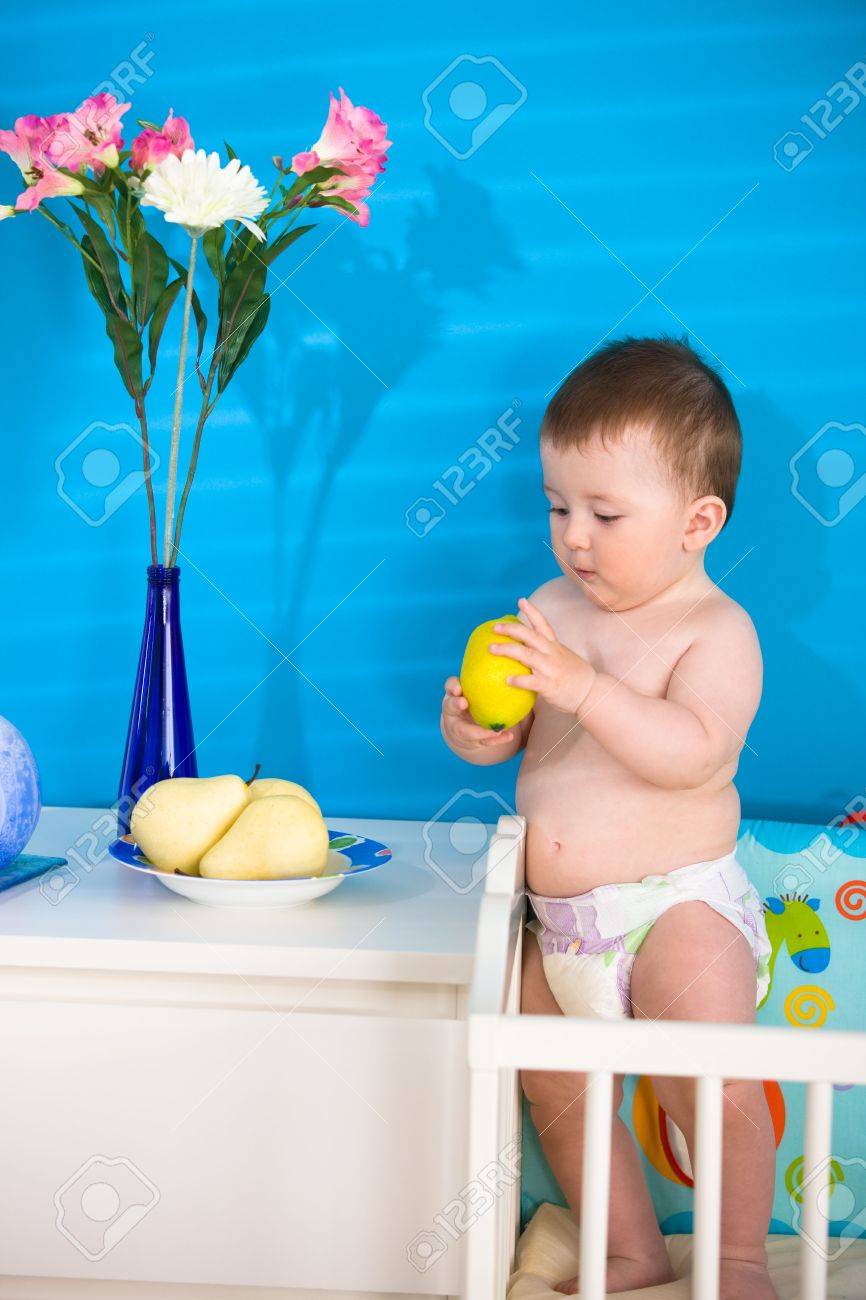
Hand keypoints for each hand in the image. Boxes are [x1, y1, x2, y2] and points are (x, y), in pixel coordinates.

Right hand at [440, 676, 519, 750]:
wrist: (466, 728)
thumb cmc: (475, 700)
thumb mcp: (476, 689)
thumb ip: (486, 677)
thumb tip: (511, 657)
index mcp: (454, 694)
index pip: (450, 686)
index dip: (452, 686)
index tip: (458, 687)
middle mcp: (453, 711)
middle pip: (449, 707)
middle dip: (455, 704)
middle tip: (463, 703)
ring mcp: (459, 727)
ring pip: (464, 731)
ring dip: (479, 730)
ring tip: (495, 730)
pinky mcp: (470, 741)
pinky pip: (483, 741)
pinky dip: (496, 739)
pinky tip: (509, 735)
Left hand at [490, 597, 596, 715]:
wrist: (592, 693)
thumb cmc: (575, 678)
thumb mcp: (564, 657)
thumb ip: (548, 652)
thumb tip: (528, 649)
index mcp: (555, 646)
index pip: (543, 624)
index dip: (532, 611)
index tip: (521, 600)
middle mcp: (552, 653)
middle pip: (530, 636)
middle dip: (511, 629)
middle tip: (495, 627)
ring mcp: (551, 668)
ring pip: (527, 655)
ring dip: (508, 650)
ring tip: (492, 649)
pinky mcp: (551, 685)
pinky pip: (532, 681)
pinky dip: (519, 680)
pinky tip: (507, 680)